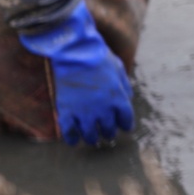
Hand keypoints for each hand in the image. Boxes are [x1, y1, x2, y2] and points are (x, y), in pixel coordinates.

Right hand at [16, 0, 135, 145]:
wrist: (75, 52)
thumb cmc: (99, 57)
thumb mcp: (119, 69)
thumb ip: (124, 86)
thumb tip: (127, 98)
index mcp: (118, 99)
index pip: (126, 120)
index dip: (126, 125)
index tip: (124, 127)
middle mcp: (103, 109)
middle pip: (109, 128)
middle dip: (110, 132)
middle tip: (108, 134)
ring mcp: (84, 111)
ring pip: (90, 133)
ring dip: (93, 138)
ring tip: (93, 140)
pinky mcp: (66, 110)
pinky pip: (69, 131)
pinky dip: (72, 139)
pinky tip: (74, 142)